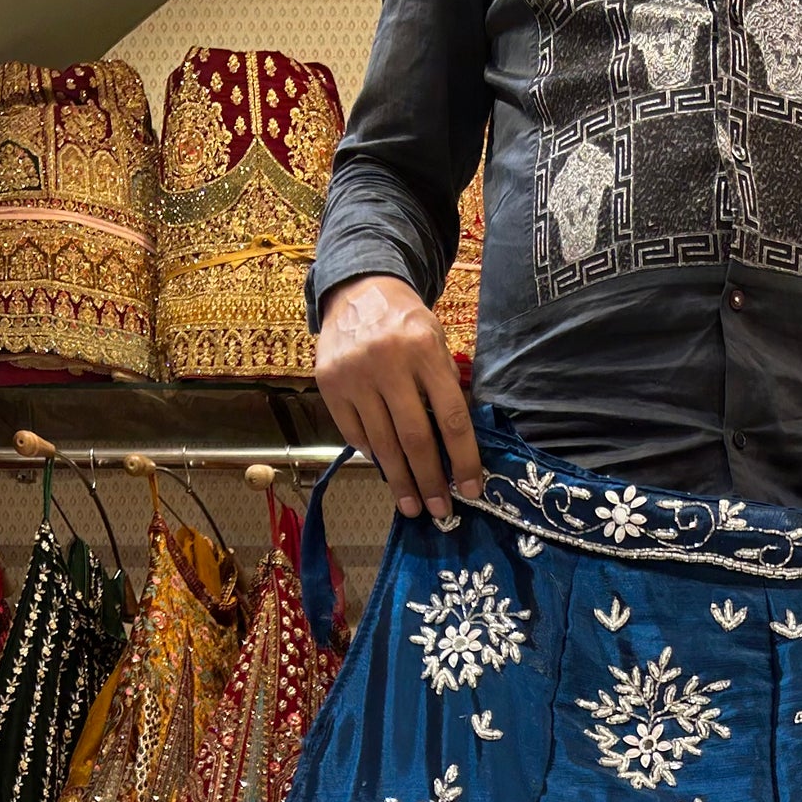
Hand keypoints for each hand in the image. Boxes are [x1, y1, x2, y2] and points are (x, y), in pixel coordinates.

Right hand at [315, 274, 482, 521]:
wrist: (357, 289)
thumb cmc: (406, 324)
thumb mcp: (436, 342)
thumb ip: (445, 387)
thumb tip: (455, 450)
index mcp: (424, 350)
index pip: (451, 417)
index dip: (464, 460)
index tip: (472, 491)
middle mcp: (387, 362)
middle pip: (414, 438)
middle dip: (430, 481)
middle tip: (440, 512)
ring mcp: (354, 374)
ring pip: (382, 444)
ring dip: (400, 482)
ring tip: (413, 507)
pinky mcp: (329, 384)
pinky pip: (355, 434)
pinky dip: (373, 456)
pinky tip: (386, 470)